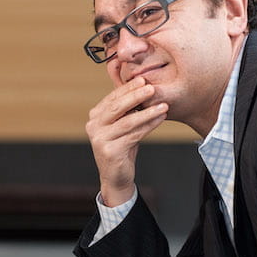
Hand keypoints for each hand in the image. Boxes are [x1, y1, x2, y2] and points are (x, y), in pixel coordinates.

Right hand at [86, 77, 167, 206]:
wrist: (116, 176)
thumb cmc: (121, 147)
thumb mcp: (122, 125)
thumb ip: (126, 108)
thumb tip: (142, 84)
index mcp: (95, 116)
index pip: (112, 98)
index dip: (128, 88)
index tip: (144, 79)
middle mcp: (93, 126)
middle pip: (117, 107)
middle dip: (136, 96)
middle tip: (152, 88)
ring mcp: (99, 139)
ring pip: (127, 122)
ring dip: (147, 112)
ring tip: (163, 106)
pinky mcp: (109, 151)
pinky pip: (133, 135)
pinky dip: (148, 126)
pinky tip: (159, 120)